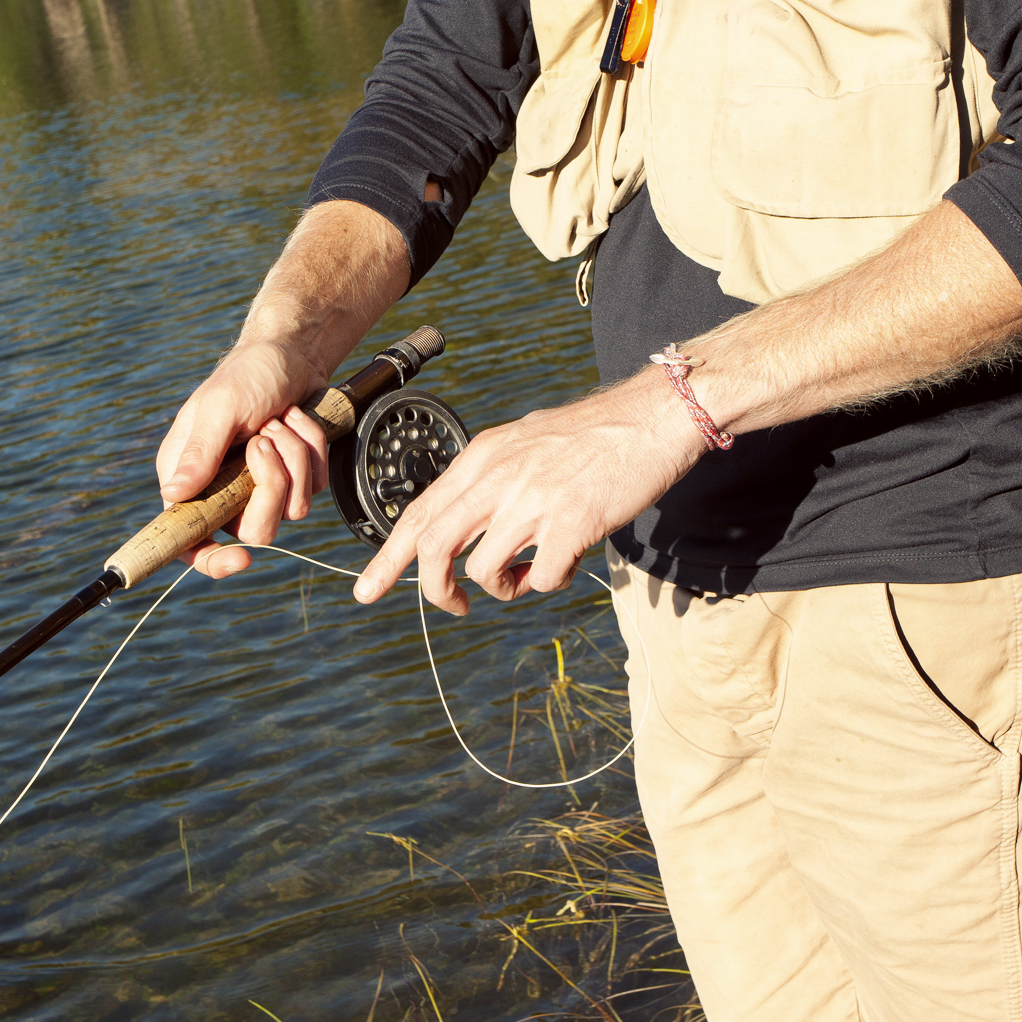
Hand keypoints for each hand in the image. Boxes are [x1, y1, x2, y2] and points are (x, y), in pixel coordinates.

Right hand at [156, 339, 330, 578]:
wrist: (291, 353)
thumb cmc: (247, 373)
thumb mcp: (222, 406)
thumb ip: (200, 452)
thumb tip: (172, 496)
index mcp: (188, 477)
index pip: (188, 538)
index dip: (209, 560)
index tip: (240, 559)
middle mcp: (220, 489)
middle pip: (254, 531)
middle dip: (270, 486)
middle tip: (264, 441)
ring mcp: (258, 486)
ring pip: (291, 510)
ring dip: (293, 458)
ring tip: (280, 421)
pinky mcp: (292, 477)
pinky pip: (313, 488)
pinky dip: (311, 449)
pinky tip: (297, 419)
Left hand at [351, 376, 705, 613]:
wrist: (654, 416)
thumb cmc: (595, 434)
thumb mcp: (525, 444)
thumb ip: (492, 480)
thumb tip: (470, 529)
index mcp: (483, 458)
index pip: (419, 512)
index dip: (388, 556)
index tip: (367, 589)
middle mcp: (498, 476)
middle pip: (434, 546)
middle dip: (433, 588)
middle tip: (455, 605)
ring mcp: (533, 500)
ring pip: (482, 570)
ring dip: (502, 587)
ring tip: (528, 573)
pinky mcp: (571, 523)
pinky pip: (540, 578)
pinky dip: (547, 583)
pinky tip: (563, 565)